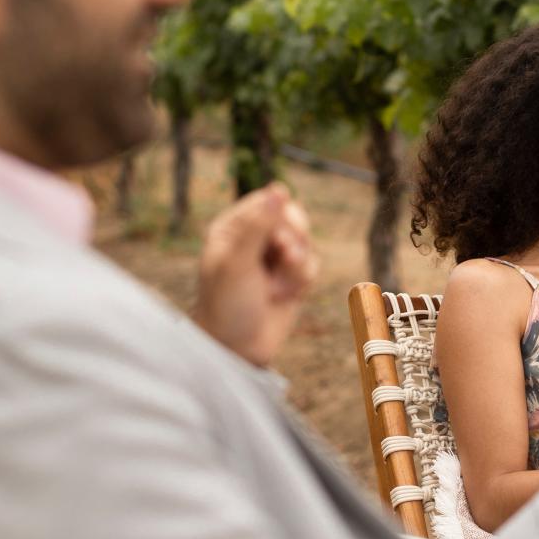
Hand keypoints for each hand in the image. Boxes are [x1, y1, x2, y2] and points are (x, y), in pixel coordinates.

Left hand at [192, 183, 318, 366]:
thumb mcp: (238, 262)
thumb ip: (259, 224)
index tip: (277, 238)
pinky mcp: (290, 278)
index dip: (280, 217)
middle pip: (292, 217)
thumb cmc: (226, 304)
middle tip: (283, 257)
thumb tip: (278, 189)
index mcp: (233, 228)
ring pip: (305, 242)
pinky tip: (284, 296)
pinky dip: (302, 280)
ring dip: (296, 266)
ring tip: (276, 287)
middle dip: (294, 240)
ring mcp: (273, 259)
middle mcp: (254, 240)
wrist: (236, 349)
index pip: (268, 202)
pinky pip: (312, 264)